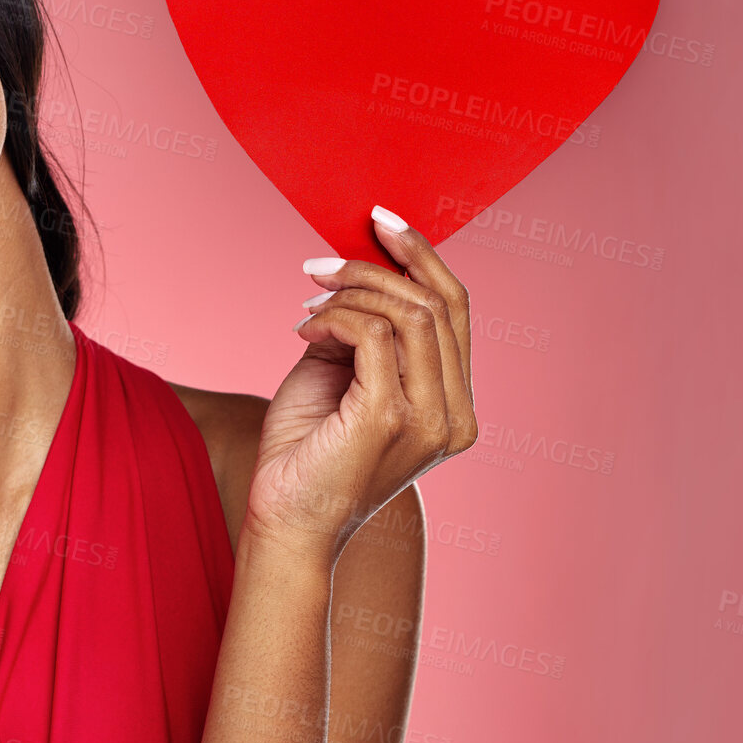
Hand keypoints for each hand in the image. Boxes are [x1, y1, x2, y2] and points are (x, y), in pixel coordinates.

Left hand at [245, 205, 478, 568]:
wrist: (285, 521)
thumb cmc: (307, 452)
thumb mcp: (343, 376)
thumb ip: (365, 330)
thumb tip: (359, 269)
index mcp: (454, 406)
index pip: (456, 311)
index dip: (423, 256)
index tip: (380, 221)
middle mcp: (456, 415)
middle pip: (440, 303)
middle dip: (380, 265)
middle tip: (320, 263)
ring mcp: (430, 420)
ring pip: (410, 313)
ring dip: (349, 293)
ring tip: (306, 306)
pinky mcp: (389, 418)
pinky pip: (373, 334)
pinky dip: (335, 319)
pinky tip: (303, 332)